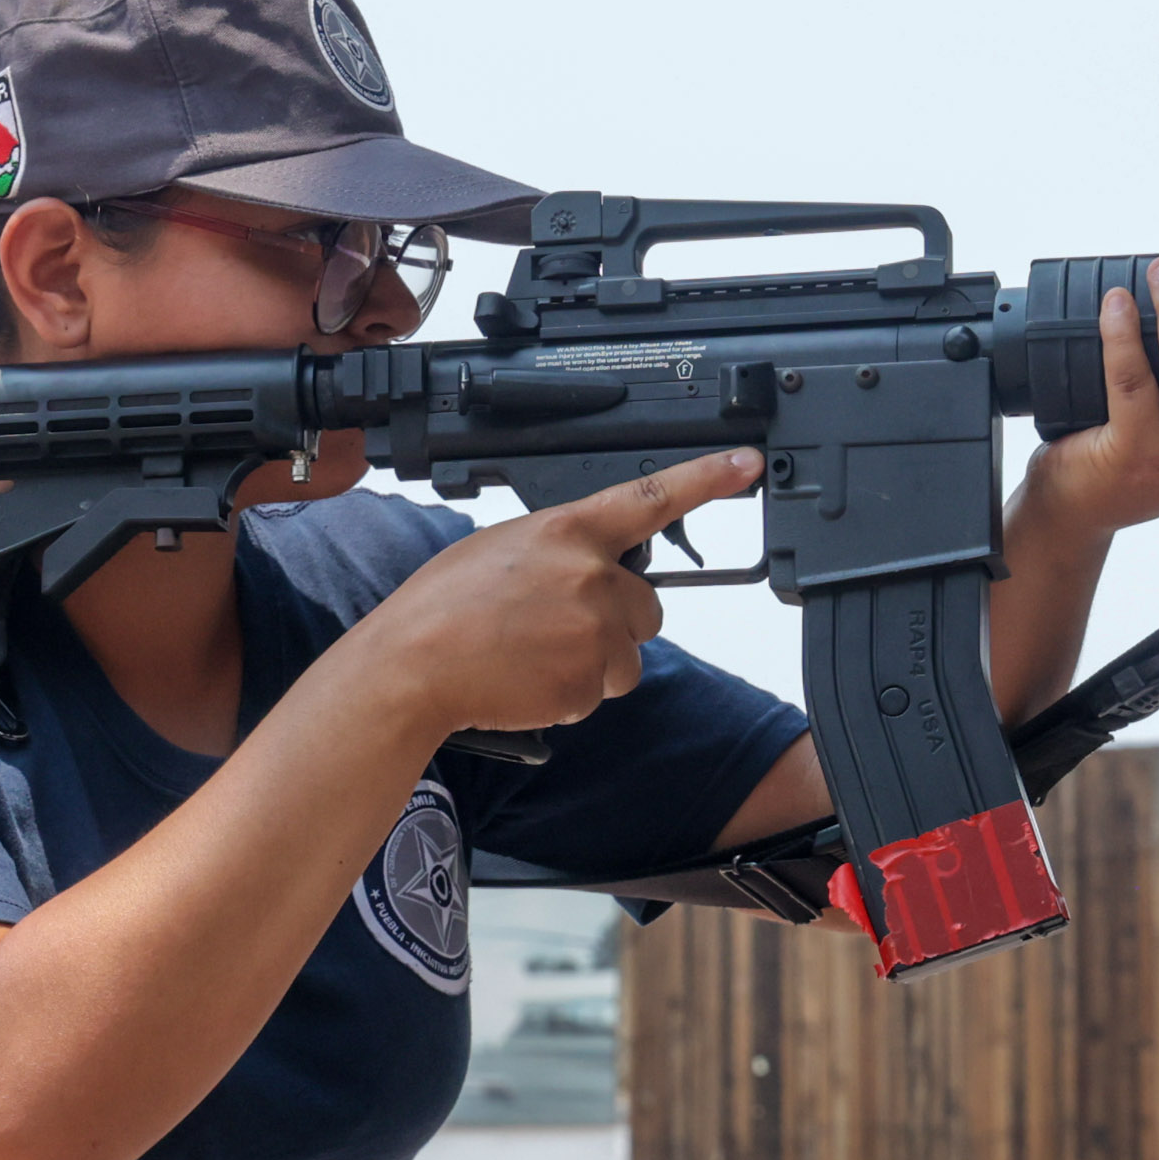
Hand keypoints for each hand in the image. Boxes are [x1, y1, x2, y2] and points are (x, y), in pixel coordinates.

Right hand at [359, 449, 762, 741]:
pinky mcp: (586, 684)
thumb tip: (590, 566)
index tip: (746, 464)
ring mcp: (593, 633)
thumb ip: (560, 549)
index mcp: (567, 531)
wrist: (412, 666)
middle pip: (648, 608)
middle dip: (616, 623)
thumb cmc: (443, 606)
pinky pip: (599, 694)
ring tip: (534, 655)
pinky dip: (571, 694)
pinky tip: (527, 679)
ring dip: (596, 663)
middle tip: (557, 628)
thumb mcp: (502, 547)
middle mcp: (591, 577)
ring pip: (628, 658)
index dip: (706, 479)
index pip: (651, 498)